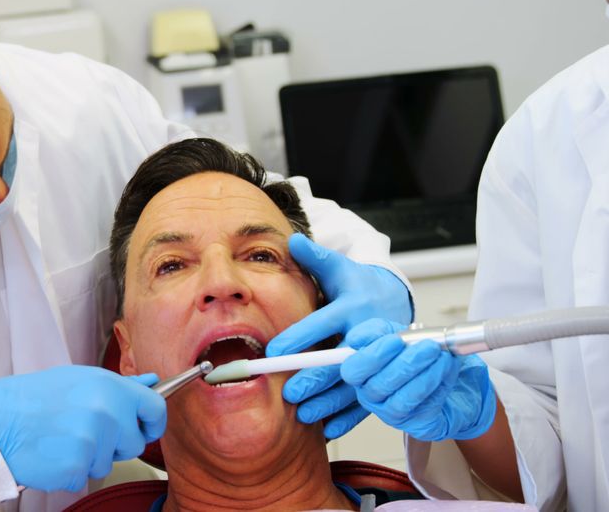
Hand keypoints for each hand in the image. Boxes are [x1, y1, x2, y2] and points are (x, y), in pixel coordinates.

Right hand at [0, 365, 165, 491]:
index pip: (156, 408)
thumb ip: (120, 385)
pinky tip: (54, 453)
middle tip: (85, 431)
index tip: (144, 428)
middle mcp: (106, 412)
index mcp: (109, 386)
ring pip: (109, 463)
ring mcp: (92, 440)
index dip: (152, 422)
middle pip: (135, 443)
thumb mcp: (80, 380)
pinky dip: (70, 470)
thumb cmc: (36, 399)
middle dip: (116, 444)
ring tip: (64, 439)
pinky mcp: (77, 466)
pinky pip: (85, 476)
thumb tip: (152, 382)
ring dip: (90, 458)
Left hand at [266, 233, 412, 437]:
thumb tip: (292, 241)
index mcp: (352, 307)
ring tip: (304, 415)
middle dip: (314, 378)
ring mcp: (377, 358)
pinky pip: (367, 401)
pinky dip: (349, 417)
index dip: (299, 337)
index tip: (276, 351)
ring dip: (328, 402)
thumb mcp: (339, 268)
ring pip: (353, 385)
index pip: (322, 323)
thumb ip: (315, 258)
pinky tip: (329, 429)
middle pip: (339, 359)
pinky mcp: (383, 377)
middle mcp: (367, 333)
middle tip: (290, 393)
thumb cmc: (357, 287)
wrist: (394, 302)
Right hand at [340, 318, 495, 440]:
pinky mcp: (416, 423)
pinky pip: (423, 407)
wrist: (446, 374)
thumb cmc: (416, 354)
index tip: (395, 340)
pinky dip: (436, 385)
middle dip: (406, 363)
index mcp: (361, 374)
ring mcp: (392, 413)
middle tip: (428, 346)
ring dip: (424, 375)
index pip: (353, 371)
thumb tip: (357, 339)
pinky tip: (446, 368)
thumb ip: (375, 331)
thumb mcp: (395, 334)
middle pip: (379, 385)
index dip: (372, 357)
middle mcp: (372, 396)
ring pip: (401, 399)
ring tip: (442, 355)